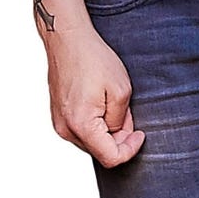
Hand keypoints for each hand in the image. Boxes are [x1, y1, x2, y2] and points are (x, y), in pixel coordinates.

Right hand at [44, 23, 145, 164]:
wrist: (67, 39)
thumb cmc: (92, 59)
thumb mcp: (121, 90)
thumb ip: (121, 121)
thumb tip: (117, 133)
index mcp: (81, 125)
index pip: (110, 158)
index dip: (130, 149)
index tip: (140, 134)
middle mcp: (65, 129)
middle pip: (100, 151)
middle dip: (119, 137)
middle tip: (127, 111)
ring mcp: (59, 123)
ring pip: (92, 141)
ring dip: (108, 130)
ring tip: (112, 102)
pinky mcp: (58, 116)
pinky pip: (82, 130)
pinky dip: (96, 123)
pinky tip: (100, 102)